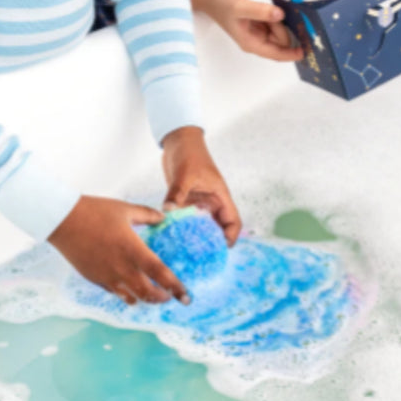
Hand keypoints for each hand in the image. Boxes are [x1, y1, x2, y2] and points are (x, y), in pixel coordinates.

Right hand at [48, 195, 189, 304]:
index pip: (160, 275)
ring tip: (150, 294)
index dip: (176, 288)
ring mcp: (107, 276)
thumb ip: (147, 215)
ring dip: (144, 299)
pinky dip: (126, 294)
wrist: (64, 220)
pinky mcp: (94, 278)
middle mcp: (122, 268)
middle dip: (162, 298)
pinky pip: (114, 293)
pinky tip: (129, 289)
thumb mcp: (125, 209)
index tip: (186, 297)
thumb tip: (163, 218)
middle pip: (148, 294)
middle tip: (169, 296)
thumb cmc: (96, 211)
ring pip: (131, 298)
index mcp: (133, 250)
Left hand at [161, 126, 241, 244]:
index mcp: (220, 197)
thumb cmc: (189, 153)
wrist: (178, 141)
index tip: (219, 250)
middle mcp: (211, 203)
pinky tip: (172, 238)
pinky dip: (182, 229)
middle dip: (211, 243)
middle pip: (217, 229)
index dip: (229, 237)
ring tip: (185, 253)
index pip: (232, 222)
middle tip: (199, 259)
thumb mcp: (185, 174)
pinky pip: (186, 220)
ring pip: (201, 226)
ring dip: (195, 238)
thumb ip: (177, 193)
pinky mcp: (185, 202)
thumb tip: (168, 210)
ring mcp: (198, 204)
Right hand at [188, 0, 302, 61]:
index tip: (307, 49)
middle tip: (298, 18)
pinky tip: (280, 8)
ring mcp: (257, 30)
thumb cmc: (220, 2)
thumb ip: (260, 11)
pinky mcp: (258, 20)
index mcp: (250, 42)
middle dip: (290, 33)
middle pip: (280, 42)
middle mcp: (255, 39)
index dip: (291, 53)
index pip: (275, 53)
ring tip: (285, 9)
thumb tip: (279, 15)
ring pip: (279, 31)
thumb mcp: (241, 6)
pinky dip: (279, 17)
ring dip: (284, 23)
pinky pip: (274, 22)